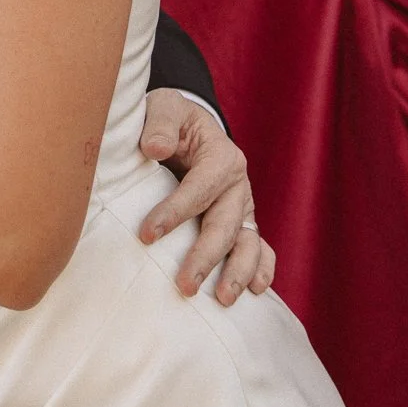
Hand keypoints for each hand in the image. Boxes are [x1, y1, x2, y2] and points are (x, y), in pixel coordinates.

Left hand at [137, 89, 276, 305]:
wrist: (186, 124)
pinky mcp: (241, 221)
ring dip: (238, 272)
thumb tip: (154, 147)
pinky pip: (260, 248)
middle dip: (206, 256)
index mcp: (221, 155)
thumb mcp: (163, 106)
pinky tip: (256, 292)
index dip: (174, 212)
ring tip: (222, 300)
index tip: (146, 235)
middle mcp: (237, 183)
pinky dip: (261, 269)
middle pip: (225, 224)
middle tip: (184, 286)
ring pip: (248, 242)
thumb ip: (158, 123)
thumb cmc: (171, 117)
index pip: (199, 188)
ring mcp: (242, 205)